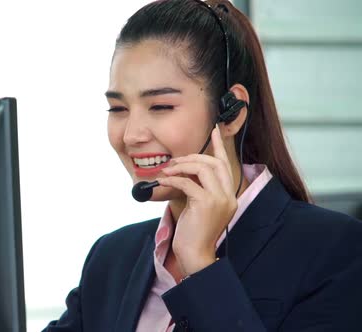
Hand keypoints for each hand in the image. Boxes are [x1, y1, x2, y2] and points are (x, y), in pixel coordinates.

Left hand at [157, 124, 237, 276]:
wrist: (194, 254)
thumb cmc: (193, 232)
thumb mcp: (197, 206)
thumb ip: (196, 187)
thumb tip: (181, 170)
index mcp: (229, 195)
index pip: (225, 165)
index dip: (218, 146)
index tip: (212, 131)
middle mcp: (228, 196)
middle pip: (214, 163)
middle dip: (192, 157)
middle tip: (175, 161)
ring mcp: (220, 200)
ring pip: (203, 168)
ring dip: (182, 165)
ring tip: (168, 170)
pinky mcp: (206, 204)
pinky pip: (189, 182)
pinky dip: (174, 178)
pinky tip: (164, 180)